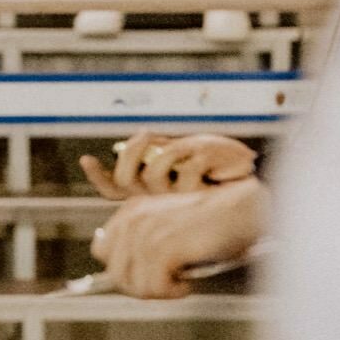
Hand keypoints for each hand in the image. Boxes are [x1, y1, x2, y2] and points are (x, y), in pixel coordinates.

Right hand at [81, 133, 257, 200]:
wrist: (254, 186)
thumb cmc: (220, 171)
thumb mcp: (184, 157)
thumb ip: (158, 158)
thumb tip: (135, 145)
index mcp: (152, 196)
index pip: (115, 189)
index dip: (97, 176)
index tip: (85, 159)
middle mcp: (159, 203)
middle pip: (127, 179)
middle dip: (134, 151)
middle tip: (148, 136)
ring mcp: (174, 202)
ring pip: (154, 172)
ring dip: (173, 151)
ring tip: (190, 147)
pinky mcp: (196, 199)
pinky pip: (185, 169)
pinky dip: (198, 154)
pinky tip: (208, 157)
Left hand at [90, 178, 267, 299]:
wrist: (240, 209)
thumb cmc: (212, 223)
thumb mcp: (169, 226)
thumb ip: (144, 243)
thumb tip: (124, 277)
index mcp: (132, 211)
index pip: (102, 250)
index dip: (122, 270)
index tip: (147, 275)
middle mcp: (135, 219)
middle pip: (115, 273)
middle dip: (140, 287)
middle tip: (166, 285)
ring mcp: (148, 232)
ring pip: (134, 285)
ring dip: (159, 292)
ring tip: (179, 282)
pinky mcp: (165, 246)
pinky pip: (155, 287)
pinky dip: (173, 292)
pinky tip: (188, 282)